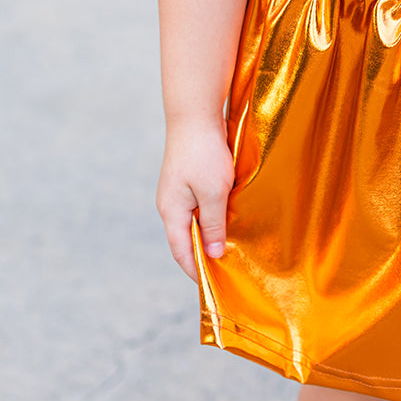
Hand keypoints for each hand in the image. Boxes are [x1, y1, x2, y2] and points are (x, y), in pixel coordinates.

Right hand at [156, 122, 234, 281]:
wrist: (195, 114)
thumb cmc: (204, 153)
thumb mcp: (213, 193)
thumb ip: (212, 224)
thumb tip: (211, 254)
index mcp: (171, 212)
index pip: (181, 251)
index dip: (195, 270)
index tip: (213, 285)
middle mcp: (171, 204)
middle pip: (186, 238)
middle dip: (203, 255)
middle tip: (226, 270)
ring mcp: (178, 191)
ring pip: (194, 221)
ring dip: (209, 234)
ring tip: (230, 247)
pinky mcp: (188, 178)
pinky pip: (199, 205)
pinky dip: (211, 215)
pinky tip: (228, 217)